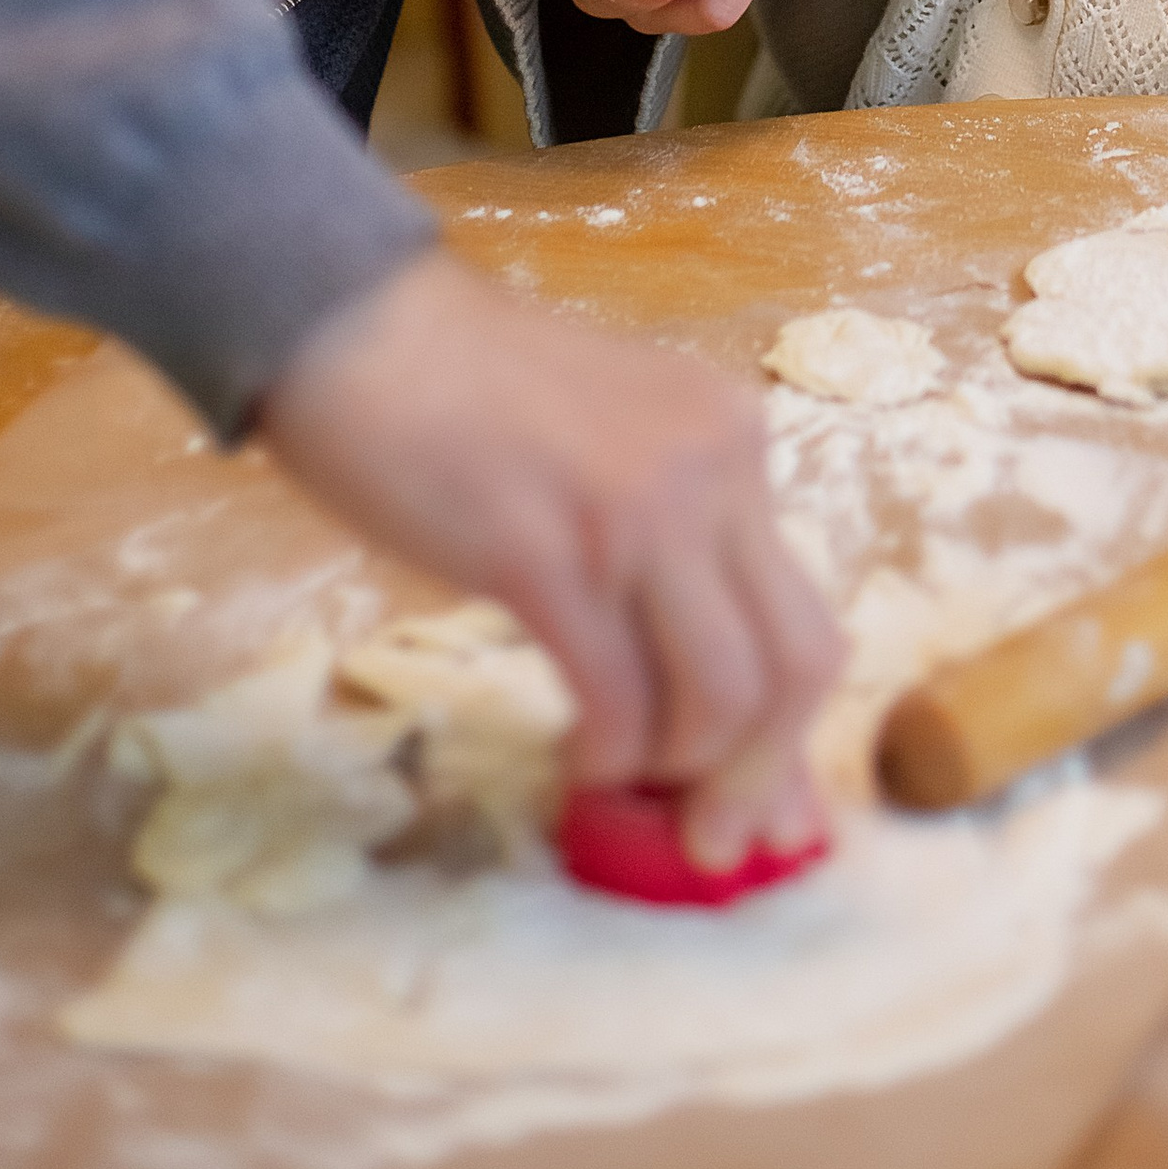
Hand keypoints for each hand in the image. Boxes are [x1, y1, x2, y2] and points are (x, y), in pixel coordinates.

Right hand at [257, 249, 842, 866]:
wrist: (358, 329)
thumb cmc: (472, 398)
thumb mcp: (615, 454)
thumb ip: (677, 560)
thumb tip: (723, 713)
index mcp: (735, 439)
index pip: (809, 617)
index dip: (794, 738)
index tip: (763, 813)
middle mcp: (711, 467)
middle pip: (795, 665)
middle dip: (759, 777)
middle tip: (709, 839)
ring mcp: (634, 509)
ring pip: (719, 695)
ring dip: (675, 770)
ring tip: (620, 775)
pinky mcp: (544, 553)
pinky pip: (615, 695)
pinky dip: (606, 754)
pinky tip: (576, 755)